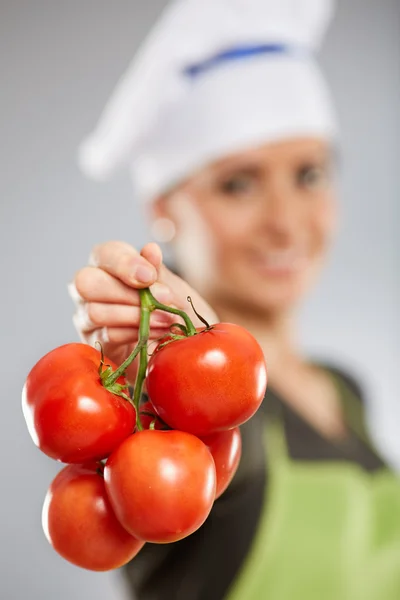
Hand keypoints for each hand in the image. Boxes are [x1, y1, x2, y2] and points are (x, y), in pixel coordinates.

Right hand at [69, 241, 217, 381]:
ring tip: (166, 318)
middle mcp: (89, 288)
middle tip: (162, 299)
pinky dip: (137, 333)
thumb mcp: (170, 285)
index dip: (126, 263)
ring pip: (95, 312)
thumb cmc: (170, 307)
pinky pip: (109, 336)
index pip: (105, 254)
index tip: (150, 277)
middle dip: (126, 292)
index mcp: (107, 263)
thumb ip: (157, 270)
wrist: (178, 342)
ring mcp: (87, 317)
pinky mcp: (95, 343)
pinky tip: (159, 331)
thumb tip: (151, 250)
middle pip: (87, 283)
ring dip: (136, 315)